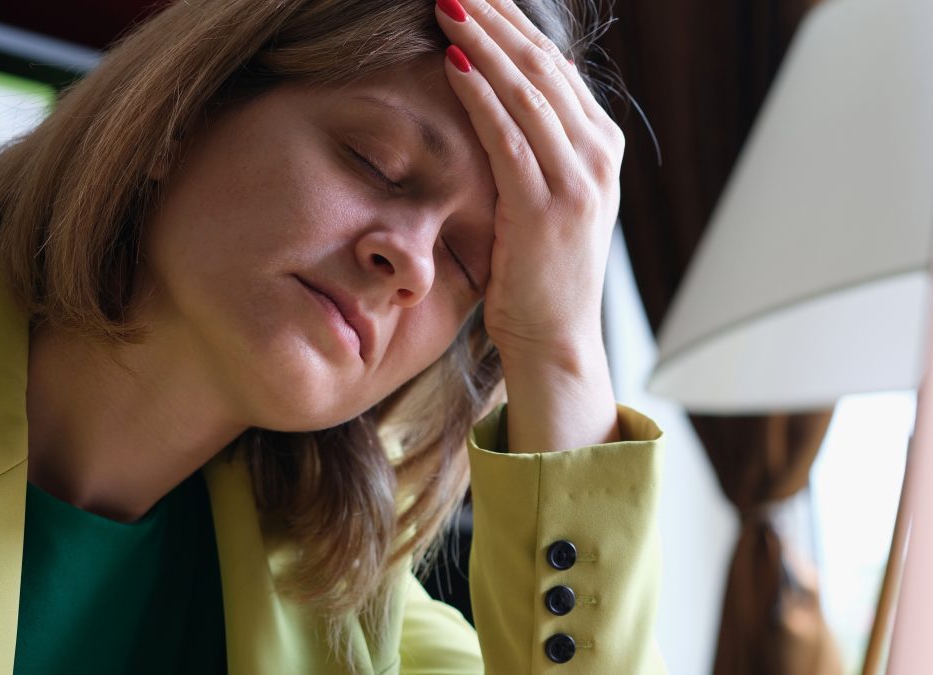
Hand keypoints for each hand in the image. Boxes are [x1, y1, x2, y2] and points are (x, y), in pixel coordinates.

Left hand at [435, 0, 623, 373]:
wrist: (555, 339)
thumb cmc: (538, 272)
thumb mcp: (548, 198)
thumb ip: (539, 145)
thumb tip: (519, 87)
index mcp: (598, 146)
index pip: (552, 66)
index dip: (511, 24)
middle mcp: (597, 155)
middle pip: (542, 65)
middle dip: (496, 18)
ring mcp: (578, 181)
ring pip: (528, 91)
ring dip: (484, 44)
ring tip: (447, 5)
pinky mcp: (547, 209)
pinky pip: (509, 138)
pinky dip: (481, 97)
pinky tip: (454, 64)